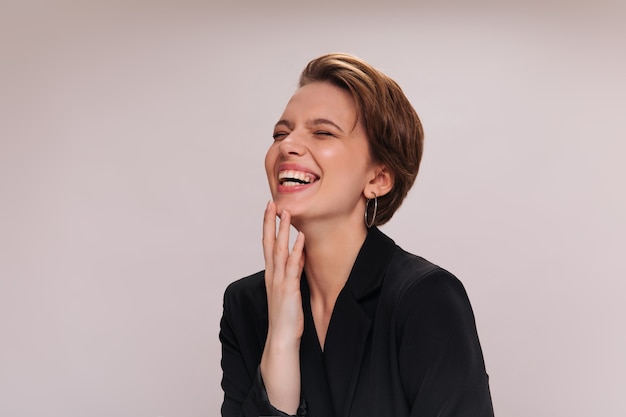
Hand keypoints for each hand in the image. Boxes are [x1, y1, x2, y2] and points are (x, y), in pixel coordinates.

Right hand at [260, 201, 304, 413]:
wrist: (281, 340)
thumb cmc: (286, 318)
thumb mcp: (288, 292)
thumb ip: (291, 274)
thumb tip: (299, 257)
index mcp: (271, 275)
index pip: (267, 246)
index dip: (268, 227)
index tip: (270, 209)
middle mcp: (272, 275)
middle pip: (268, 243)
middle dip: (270, 221)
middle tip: (272, 202)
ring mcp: (279, 282)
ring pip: (278, 250)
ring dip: (282, 230)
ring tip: (286, 211)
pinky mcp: (288, 289)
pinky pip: (292, 266)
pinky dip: (296, 251)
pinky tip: (300, 238)